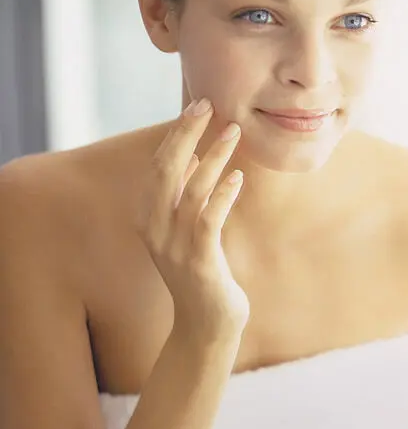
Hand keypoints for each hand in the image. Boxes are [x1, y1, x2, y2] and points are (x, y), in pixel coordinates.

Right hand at [137, 98, 248, 344]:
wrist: (207, 324)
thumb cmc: (203, 272)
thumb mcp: (189, 230)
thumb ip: (186, 197)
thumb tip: (193, 157)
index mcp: (149, 217)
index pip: (158, 165)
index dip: (176, 133)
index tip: (197, 105)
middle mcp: (155, 229)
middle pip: (165, 169)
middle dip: (186, 133)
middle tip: (208, 105)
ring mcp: (174, 246)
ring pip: (190, 190)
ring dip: (212, 157)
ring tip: (233, 132)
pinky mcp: (199, 261)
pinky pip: (208, 220)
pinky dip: (222, 195)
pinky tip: (238, 177)